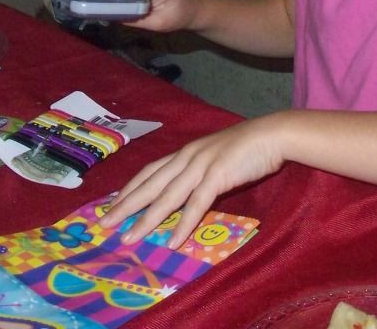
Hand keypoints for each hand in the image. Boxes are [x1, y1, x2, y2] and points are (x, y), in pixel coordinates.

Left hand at [98, 114, 286, 248]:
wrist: (272, 135)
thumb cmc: (247, 147)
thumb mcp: (216, 158)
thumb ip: (201, 172)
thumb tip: (189, 193)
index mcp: (185, 152)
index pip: (149, 171)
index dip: (130, 188)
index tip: (112, 204)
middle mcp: (187, 157)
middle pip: (150, 184)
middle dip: (125, 205)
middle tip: (104, 224)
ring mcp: (201, 166)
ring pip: (167, 196)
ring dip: (146, 219)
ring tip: (129, 237)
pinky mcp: (217, 176)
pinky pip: (196, 204)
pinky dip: (183, 224)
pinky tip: (173, 241)